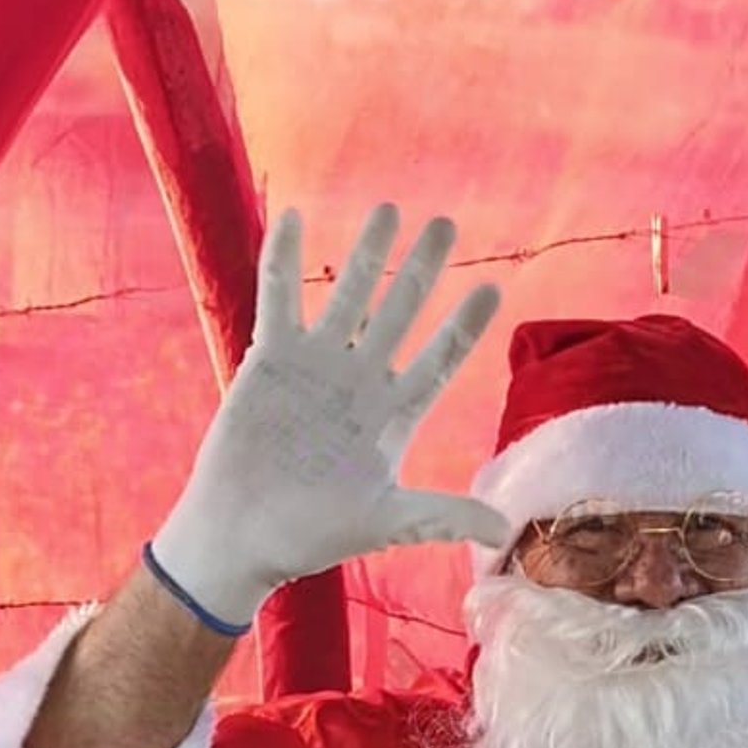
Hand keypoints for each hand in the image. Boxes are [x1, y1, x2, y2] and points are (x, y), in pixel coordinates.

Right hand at [151, 204, 511, 632]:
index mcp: (394, 416)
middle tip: (446, 224)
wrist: (244, 536)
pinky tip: (295, 218)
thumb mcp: (388, 521)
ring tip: (388, 210)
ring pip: (348, 296)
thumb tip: (503, 528)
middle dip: (423, 269)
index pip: (439, 360)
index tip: (494, 289)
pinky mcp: (270, 359)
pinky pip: (279, 298)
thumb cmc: (314, 535)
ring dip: (367, 254)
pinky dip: (284, 260)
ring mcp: (316, 365)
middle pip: (401, 313)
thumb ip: (443, 514)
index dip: (464, 326)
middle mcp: (361, 382)